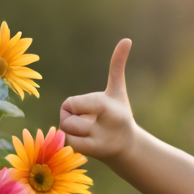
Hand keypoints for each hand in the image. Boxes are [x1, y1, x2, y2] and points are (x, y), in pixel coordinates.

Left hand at [59, 38, 135, 161]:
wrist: (127, 146)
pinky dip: (72, 141)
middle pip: (66, 116)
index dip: (75, 105)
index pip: (73, 103)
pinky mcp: (93, 153)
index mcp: (108, 106)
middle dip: (71, 116)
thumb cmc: (118, 113)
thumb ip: (117, 66)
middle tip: (87, 119)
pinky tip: (86, 141)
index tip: (88, 109)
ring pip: (67, 130)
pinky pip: (69, 143)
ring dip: (72, 129)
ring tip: (87, 130)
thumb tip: (127, 39)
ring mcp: (99, 140)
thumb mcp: (118, 90)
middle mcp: (105, 124)